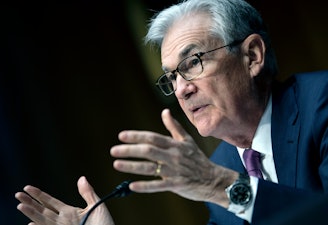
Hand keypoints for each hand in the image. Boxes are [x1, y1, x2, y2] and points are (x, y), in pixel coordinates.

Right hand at [15, 176, 114, 224]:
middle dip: (30, 203)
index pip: (50, 202)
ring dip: (31, 213)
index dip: (39, 195)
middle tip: (18, 194)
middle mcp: (62, 221)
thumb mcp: (97, 206)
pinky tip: (31, 224)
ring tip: (20, 205)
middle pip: (42, 210)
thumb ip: (88, 193)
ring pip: (43, 221)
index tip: (27, 187)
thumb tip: (81, 178)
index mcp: (69, 212)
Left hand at [110, 109, 236, 205]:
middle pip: (149, 151)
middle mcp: (173, 156)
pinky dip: (145, 186)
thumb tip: (164, 111)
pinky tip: (132, 186)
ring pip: (150, 168)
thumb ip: (174, 127)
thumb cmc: (198, 159)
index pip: (153, 138)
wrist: (213, 179)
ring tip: (117, 164)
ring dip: (132, 166)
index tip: (122, 136)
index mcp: (175, 145)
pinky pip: (158, 186)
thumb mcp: (187, 140)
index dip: (137, 136)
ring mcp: (175, 171)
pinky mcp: (176, 185)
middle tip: (114, 150)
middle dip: (130, 150)